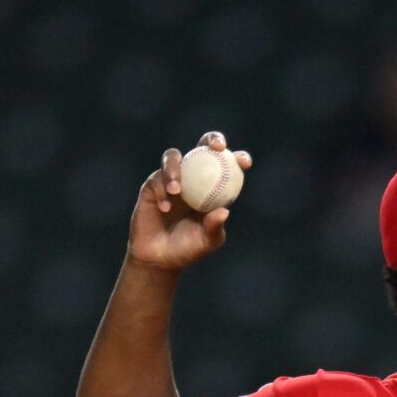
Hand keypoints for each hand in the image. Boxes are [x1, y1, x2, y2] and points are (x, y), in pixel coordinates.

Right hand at [126, 131, 251, 272]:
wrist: (159, 257)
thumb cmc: (187, 248)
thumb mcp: (206, 241)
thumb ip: (214, 227)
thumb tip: (224, 211)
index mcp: (212, 187)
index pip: (226, 166)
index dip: (237, 158)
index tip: (245, 163)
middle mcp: (193, 177)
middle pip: (202, 147)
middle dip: (211, 139)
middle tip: (217, 147)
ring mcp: (172, 178)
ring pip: (173, 157)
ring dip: (176, 169)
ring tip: (177, 191)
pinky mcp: (152, 185)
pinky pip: (157, 179)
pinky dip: (162, 191)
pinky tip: (165, 208)